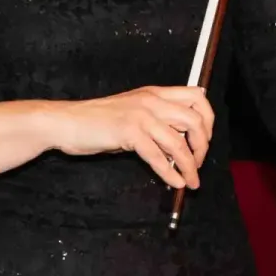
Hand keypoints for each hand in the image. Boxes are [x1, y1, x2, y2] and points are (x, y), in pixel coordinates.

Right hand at [53, 86, 214, 189]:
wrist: (67, 122)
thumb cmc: (98, 120)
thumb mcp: (133, 111)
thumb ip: (157, 120)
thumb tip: (180, 143)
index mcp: (156, 93)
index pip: (197, 96)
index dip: (208, 119)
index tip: (205, 139)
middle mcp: (152, 101)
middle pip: (195, 120)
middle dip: (202, 145)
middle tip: (198, 162)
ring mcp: (141, 116)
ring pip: (178, 142)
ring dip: (189, 165)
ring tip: (192, 180)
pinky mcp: (129, 133)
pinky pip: (158, 156)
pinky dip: (170, 173)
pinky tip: (175, 182)